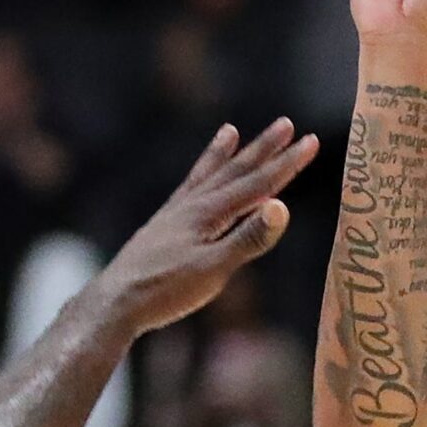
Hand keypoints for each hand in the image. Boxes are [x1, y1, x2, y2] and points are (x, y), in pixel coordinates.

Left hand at [103, 118, 317, 334]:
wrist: (115, 303)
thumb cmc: (165, 290)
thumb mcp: (213, 269)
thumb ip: (248, 238)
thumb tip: (282, 207)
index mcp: (208, 213)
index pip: (257, 185)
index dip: (287, 164)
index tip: (311, 141)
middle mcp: (191, 205)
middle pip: (234, 172)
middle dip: (263, 149)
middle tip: (287, 124)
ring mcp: (174, 215)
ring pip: (207, 177)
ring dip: (223, 155)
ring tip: (231, 131)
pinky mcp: (161, 228)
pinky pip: (186, 192)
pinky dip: (197, 180)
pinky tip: (198, 183)